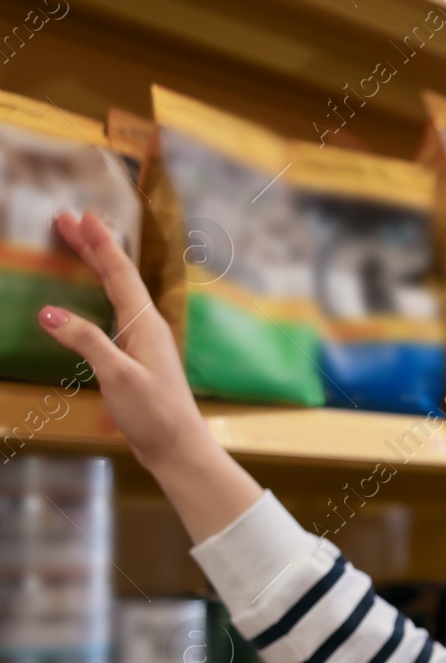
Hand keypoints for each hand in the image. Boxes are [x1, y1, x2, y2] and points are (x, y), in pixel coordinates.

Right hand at [39, 210, 262, 541]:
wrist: (179, 447)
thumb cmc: (154, 414)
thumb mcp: (117, 376)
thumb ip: (86, 342)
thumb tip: (49, 312)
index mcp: (145, 324)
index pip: (120, 274)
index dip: (101, 243)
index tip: (83, 215)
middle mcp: (147, 326)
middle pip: (118, 277)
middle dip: (93, 247)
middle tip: (68, 219)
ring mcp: (143, 341)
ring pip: (117, 292)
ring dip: (96, 266)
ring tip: (77, 244)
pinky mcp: (137, 357)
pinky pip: (114, 313)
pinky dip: (99, 295)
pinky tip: (90, 298)